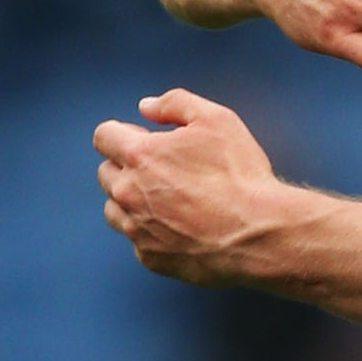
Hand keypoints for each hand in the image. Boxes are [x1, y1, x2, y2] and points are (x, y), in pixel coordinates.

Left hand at [95, 89, 299, 285]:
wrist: (257, 233)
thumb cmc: (240, 175)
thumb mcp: (217, 120)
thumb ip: (176, 103)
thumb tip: (146, 106)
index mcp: (140, 155)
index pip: (103, 136)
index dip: (123, 132)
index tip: (143, 138)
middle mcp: (128, 192)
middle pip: (105, 173)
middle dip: (127, 165)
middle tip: (164, 168)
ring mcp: (136, 228)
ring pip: (114, 209)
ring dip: (131, 200)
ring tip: (169, 199)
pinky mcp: (149, 257)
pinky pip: (137, 238)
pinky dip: (150, 230)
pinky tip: (181, 225)